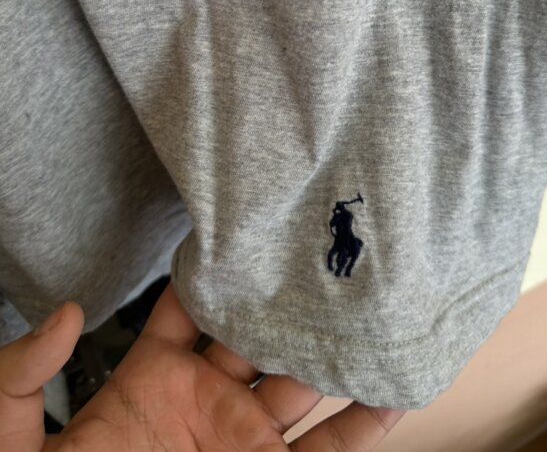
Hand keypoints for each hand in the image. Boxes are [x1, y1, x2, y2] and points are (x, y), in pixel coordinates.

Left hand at [0, 280, 405, 450]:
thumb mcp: (11, 437)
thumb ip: (25, 373)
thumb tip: (67, 313)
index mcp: (153, 379)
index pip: (194, 310)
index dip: (221, 275)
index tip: (252, 233)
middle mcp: (206, 402)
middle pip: (259, 338)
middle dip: (292, 301)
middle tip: (328, 259)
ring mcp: (238, 440)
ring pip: (301, 389)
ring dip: (337, 354)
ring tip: (374, 314)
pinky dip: (360, 429)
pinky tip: (392, 397)